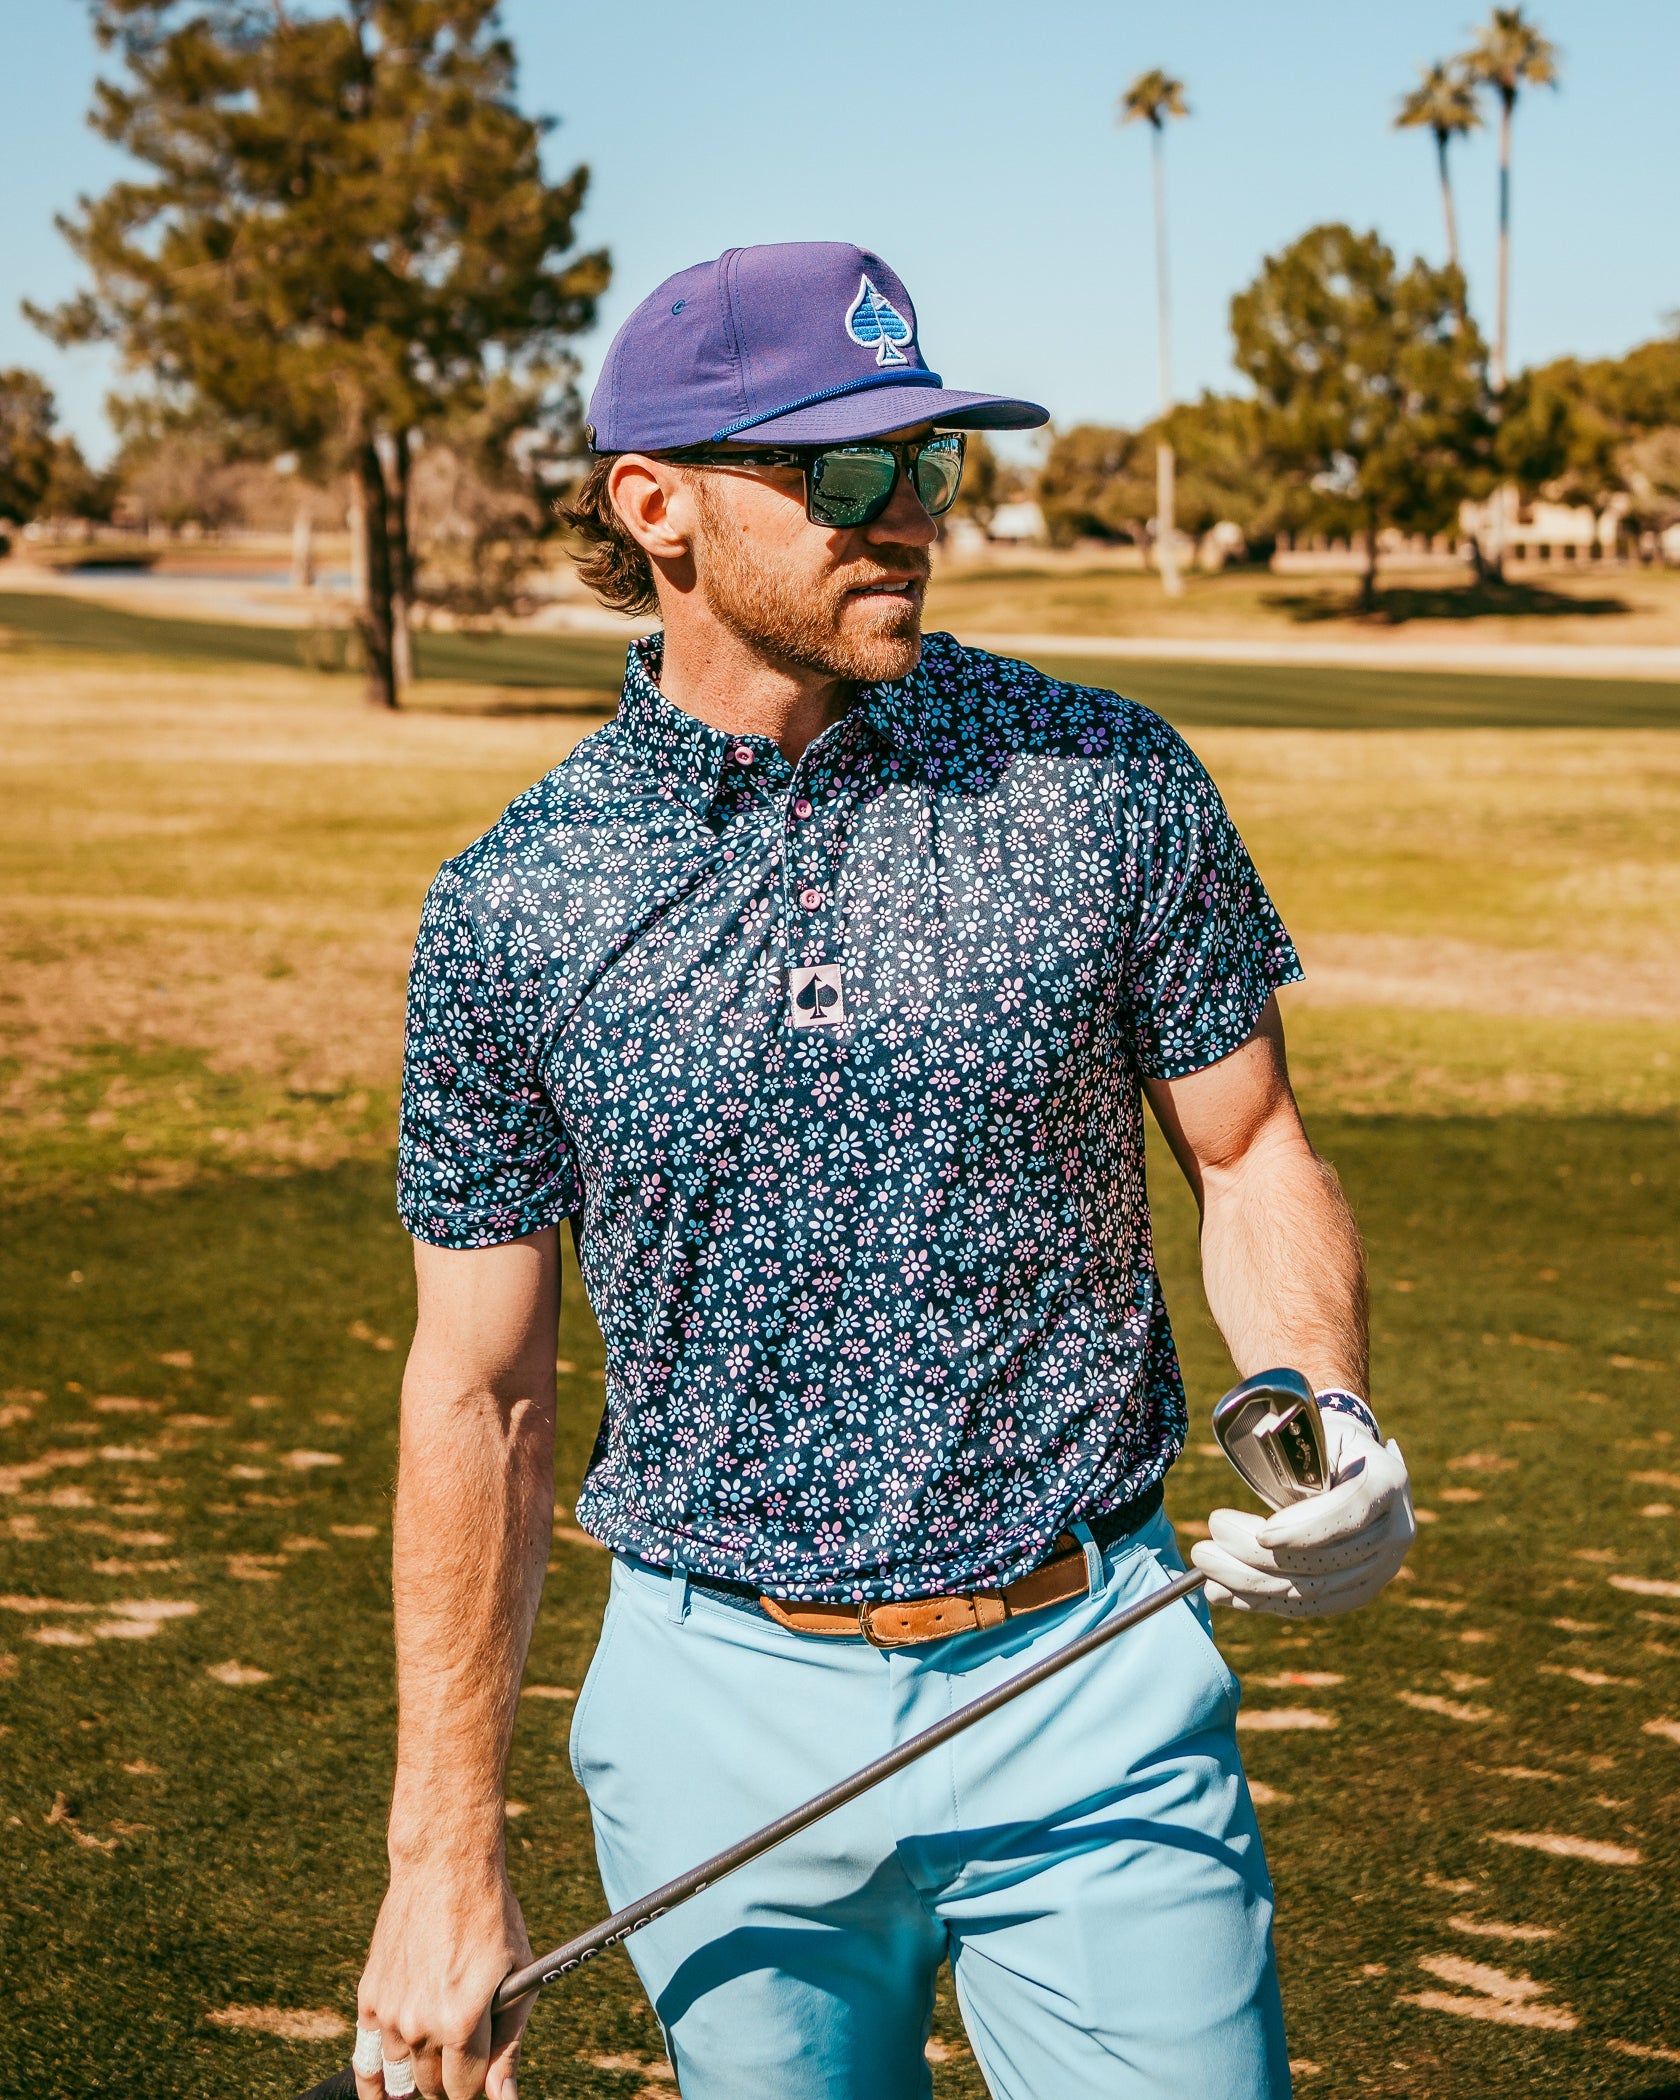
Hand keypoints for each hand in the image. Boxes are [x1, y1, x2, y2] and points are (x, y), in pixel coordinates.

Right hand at [356, 1860, 532, 2099]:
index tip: (485, 2067)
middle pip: (433, 2087)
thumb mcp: (518, 1976)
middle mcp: (418, 2023)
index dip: (481, 2083)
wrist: (445, 1866)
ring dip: (421, 2067)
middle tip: (466, 2048)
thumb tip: (504, 2099)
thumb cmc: (491, 1917)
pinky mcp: (369, 1997)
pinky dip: (377, 2081)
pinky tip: (385, 2093)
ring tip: (436, 2047)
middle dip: (452, 2075)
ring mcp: (389, 2012)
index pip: (466, 2089)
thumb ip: (509, 2044)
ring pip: (403, 2076)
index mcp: (461, 2020)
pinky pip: (366, 2060)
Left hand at [1191, 1409, 1414, 1617]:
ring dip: (1251, 1584)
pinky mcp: (1361, 1590)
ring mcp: (1383, 1566)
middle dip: (1257, 1559)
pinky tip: (1225, 1593)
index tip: (1260, 1533)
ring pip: (1313, 1588)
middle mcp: (1396, 1530)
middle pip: (1325, 1559)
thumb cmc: (1324, 1442)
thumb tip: (1253, 1503)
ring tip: (1205, 1570)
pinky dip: (1263, 1601)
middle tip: (1204, 1548)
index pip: (1350, 1513)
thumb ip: (1293, 1462)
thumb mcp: (1314, 1436)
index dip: (1306, 1528)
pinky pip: (1311, 1604)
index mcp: (1388, 1481)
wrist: (1352, 1461)